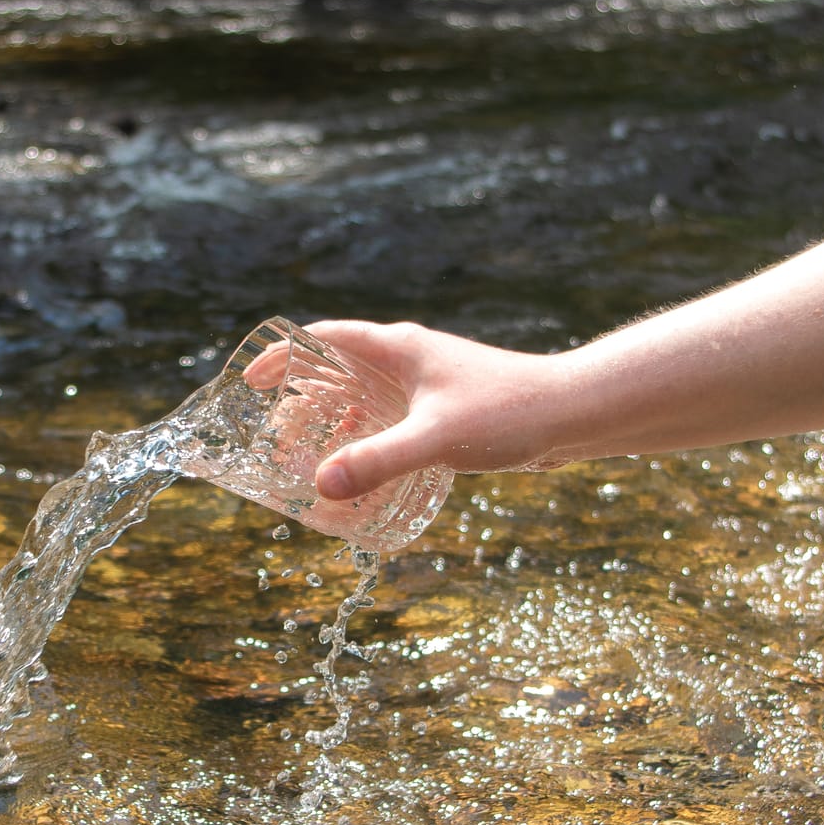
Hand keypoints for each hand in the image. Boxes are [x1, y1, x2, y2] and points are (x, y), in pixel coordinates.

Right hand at [250, 320, 572, 500]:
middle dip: (302, 405)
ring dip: (334, 428)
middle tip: (277, 442)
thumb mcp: (434, 439)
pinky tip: (365, 476)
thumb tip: (321, 486)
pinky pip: (390, 422)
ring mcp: (427, 385)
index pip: (323, 339)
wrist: (572, 414)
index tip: (251, 383)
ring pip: (364, 401)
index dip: (282, 357)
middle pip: (337, 373)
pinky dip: (367, 441)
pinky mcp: (445, 411)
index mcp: (397, 348)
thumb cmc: (507, 413)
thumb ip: (377, 462)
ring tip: (310, 464)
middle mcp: (408, 360)